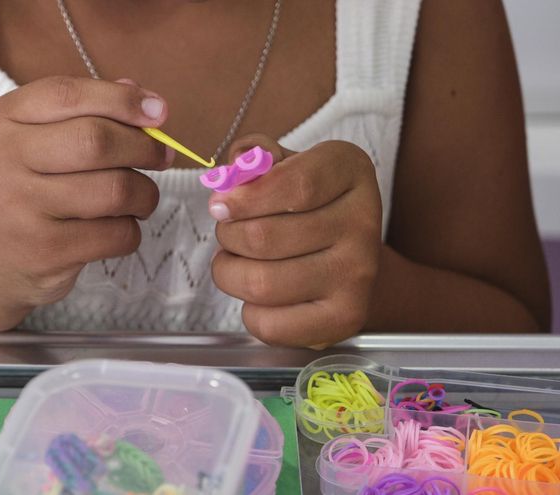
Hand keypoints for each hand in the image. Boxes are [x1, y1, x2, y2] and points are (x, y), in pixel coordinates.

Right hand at [0, 76, 172, 329]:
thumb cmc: (28, 188)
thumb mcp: (40, 140)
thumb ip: (88, 113)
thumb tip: (146, 100)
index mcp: (4, 119)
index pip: (68, 95)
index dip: (122, 100)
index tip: (158, 111)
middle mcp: (5, 159)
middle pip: (95, 141)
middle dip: (144, 148)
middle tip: (162, 157)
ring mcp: (22, 207)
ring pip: (115, 190)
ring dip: (145, 194)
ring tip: (142, 198)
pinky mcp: (46, 250)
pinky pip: (116, 234)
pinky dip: (131, 231)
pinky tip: (118, 228)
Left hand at [210, 134, 381, 346]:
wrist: (347, 259)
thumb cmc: (303, 206)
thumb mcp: (283, 166)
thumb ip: (254, 157)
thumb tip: (236, 164)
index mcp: (349, 170)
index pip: (295, 185)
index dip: (245, 198)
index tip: (218, 205)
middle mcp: (363, 221)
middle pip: (264, 237)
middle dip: (228, 237)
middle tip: (229, 234)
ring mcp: (358, 273)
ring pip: (261, 282)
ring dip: (230, 273)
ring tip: (237, 263)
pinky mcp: (346, 317)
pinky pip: (270, 323)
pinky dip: (250, 312)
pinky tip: (261, 296)